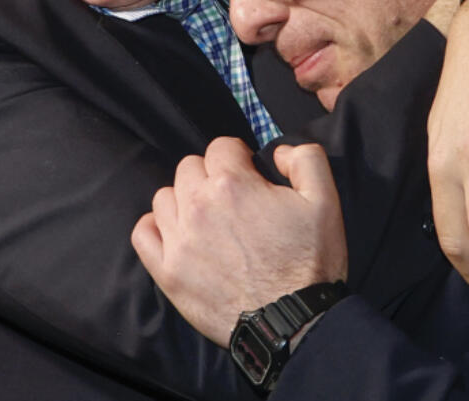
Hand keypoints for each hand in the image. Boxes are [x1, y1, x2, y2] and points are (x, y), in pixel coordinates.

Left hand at [131, 138, 347, 344]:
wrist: (292, 322)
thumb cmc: (310, 264)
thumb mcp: (325, 201)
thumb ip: (305, 159)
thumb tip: (279, 151)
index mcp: (233, 184)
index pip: (220, 146)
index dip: (239, 156)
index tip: (249, 174)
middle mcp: (199, 206)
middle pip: (189, 167)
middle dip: (211, 175)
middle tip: (233, 199)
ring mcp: (179, 240)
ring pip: (165, 197)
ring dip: (185, 200)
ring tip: (208, 218)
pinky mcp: (168, 272)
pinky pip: (143, 234)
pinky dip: (156, 228)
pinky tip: (178, 233)